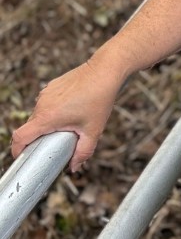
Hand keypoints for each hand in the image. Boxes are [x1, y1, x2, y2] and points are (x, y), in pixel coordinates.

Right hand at [10, 56, 125, 171]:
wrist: (105, 71)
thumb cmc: (100, 99)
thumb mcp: (93, 130)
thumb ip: (83, 152)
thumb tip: (75, 167)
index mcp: (47, 117)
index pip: (20, 137)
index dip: (17, 150)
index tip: (22, 157)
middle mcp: (42, 104)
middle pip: (31, 127)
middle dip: (39, 138)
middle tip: (55, 144)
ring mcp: (45, 94)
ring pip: (39, 115)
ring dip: (48, 123)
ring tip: (68, 125)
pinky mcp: (51, 86)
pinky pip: (46, 103)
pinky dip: (53, 111)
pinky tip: (71, 110)